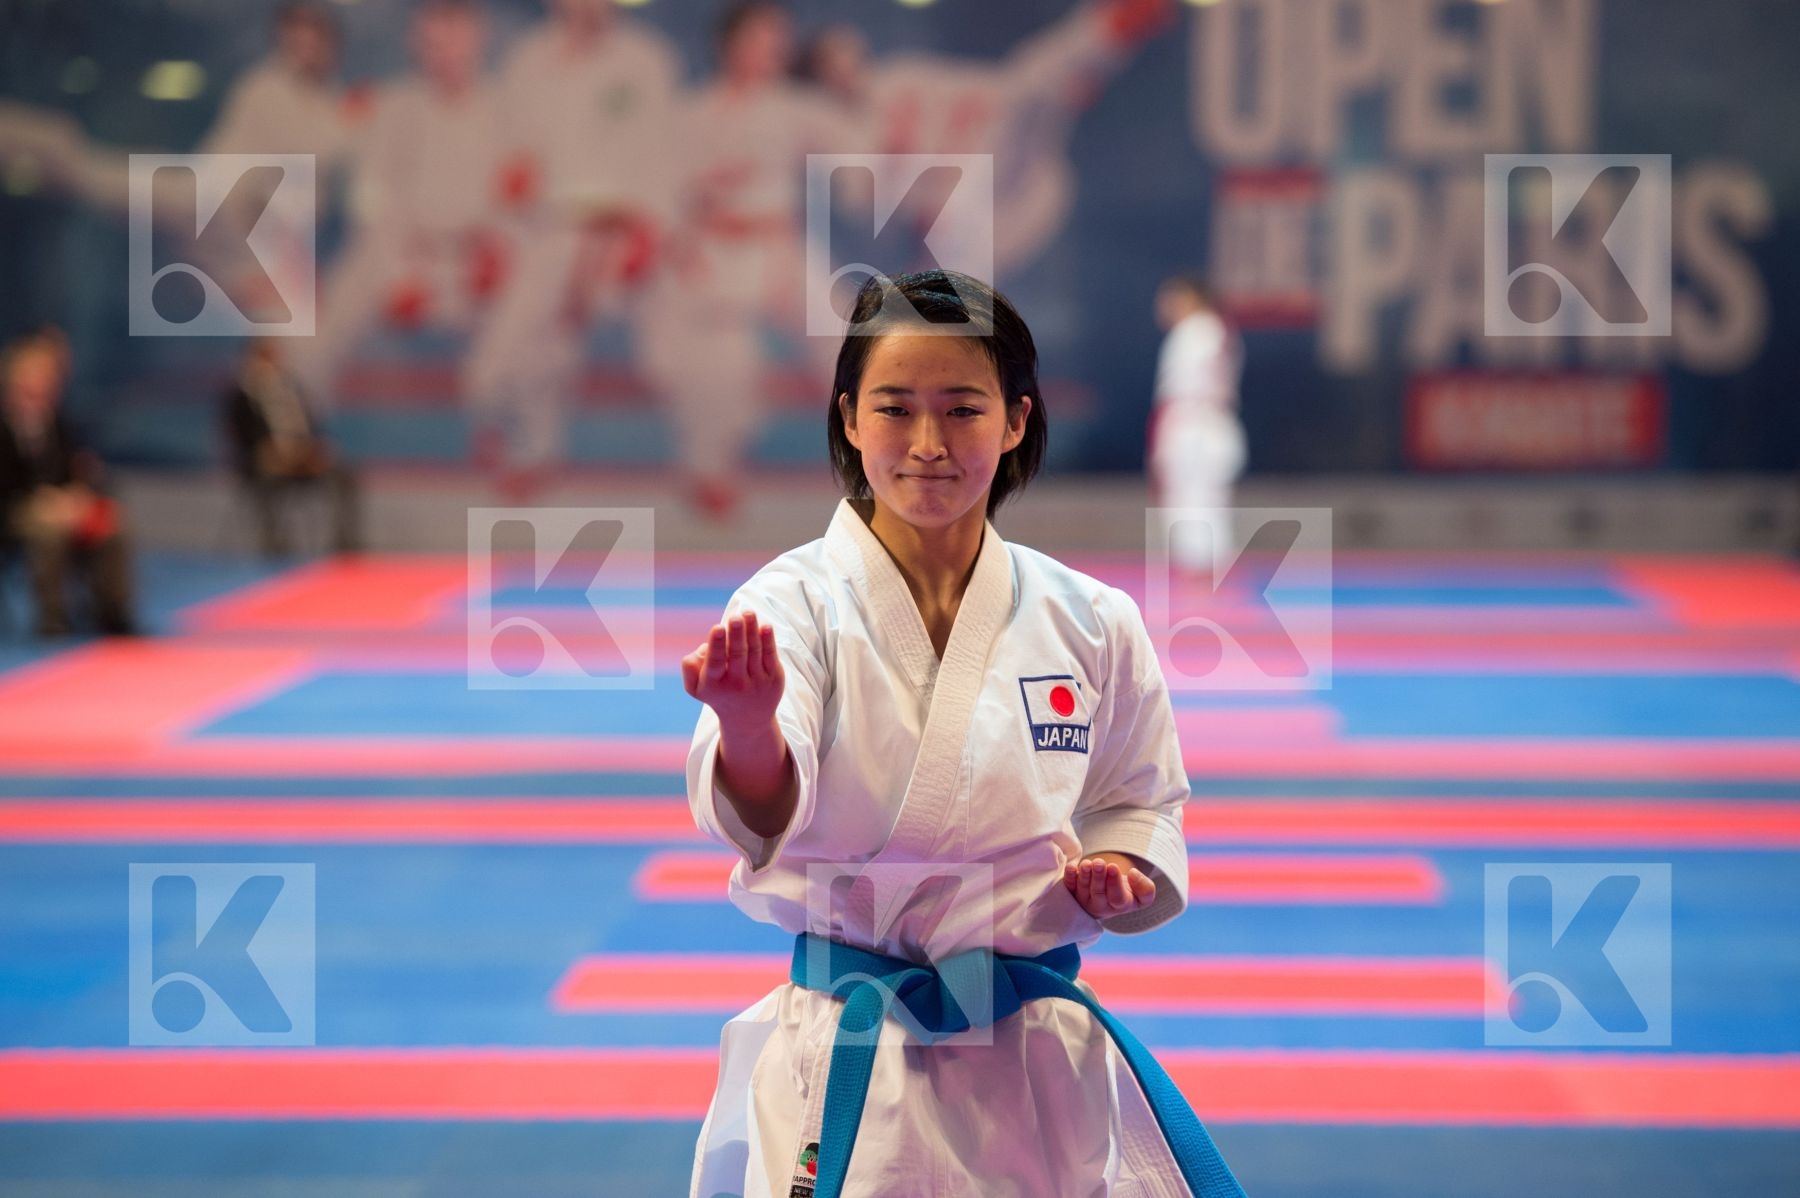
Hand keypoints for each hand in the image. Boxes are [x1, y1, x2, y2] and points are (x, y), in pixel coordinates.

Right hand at [681, 609, 784, 731]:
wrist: (747, 719)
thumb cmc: (717, 693)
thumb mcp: (695, 687)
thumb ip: (690, 666)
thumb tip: (704, 647)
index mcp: (714, 684)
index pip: (715, 663)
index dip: (716, 645)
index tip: (718, 628)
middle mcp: (736, 684)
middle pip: (737, 655)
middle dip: (736, 634)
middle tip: (736, 617)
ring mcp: (757, 682)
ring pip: (754, 651)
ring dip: (752, 630)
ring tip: (748, 613)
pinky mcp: (774, 679)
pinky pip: (770, 656)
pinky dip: (768, 640)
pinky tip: (765, 626)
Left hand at [1063, 852, 1155, 918]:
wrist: (1110, 890)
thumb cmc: (1127, 891)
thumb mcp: (1143, 894)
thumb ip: (1146, 888)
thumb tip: (1133, 874)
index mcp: (1119, 906)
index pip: (1116, 897)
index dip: (1114, 882)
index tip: (1113, 866)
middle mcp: (1100, 906)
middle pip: (1098, 893)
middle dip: (1098, 877)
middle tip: (1099, 863)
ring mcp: (1084, 899)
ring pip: (1082, 889)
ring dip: (1084, 876)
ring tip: (1087, 864)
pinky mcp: (1072, 893)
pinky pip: (1068, 887)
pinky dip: (1069, 877)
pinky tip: (1071, 867)